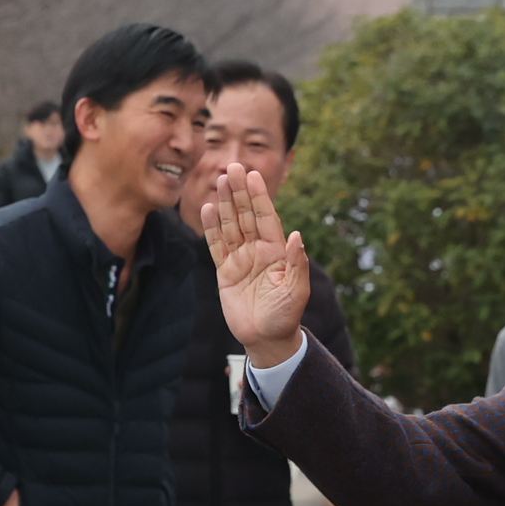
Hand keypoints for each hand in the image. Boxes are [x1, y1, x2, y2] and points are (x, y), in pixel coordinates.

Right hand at [200, 162, 307, 367]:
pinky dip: (211, 228)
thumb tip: (297, 235)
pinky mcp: (225, 271)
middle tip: (231, 167)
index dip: (259, 196)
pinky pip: (216, 245)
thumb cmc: (286, 315)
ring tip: (219, 181)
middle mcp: (258, 250)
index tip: (252, 175)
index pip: (266, 217)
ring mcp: (240, 259)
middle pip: (246, 215)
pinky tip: (207, 209)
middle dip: (239, 192)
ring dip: (225, 203)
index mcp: (277, 251)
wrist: (266, 338)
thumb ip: (296, 263)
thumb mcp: (297, 290)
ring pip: (230, 225)